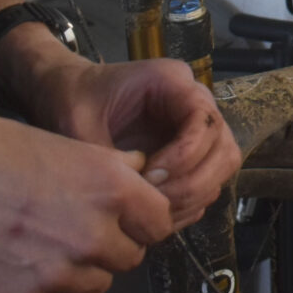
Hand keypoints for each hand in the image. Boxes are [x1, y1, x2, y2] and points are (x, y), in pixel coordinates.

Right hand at [0, 112, 172, 292]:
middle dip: (112, 243)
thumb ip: (104, 167)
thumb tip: (138, 176)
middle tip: (76, 226)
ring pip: (99, 285)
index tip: (127, 215)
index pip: (160, 220)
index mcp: (108, 184)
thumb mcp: (57, 141)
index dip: (144, 217)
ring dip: (83, 270)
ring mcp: (57, 272)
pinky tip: (30, 268)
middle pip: (131, 255)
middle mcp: (92, 232)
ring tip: (45, 244)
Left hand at [38, 59, 242, 229]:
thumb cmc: (73, 99)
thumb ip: (108, 159)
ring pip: (222, 166)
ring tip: (154, 210)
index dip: (185, 155)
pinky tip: (158, 211)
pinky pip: (208, 179)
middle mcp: (194, 101)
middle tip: (154, 201)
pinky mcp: (191, 150)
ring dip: (194, 195)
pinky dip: (190, 200)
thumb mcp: (79, 123)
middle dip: (193, 182)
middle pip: (223, 148)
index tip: (150, 176)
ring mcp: (196, 127)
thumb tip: (132, 199)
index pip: (204, 121)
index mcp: (172, 82)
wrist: (68, 93)